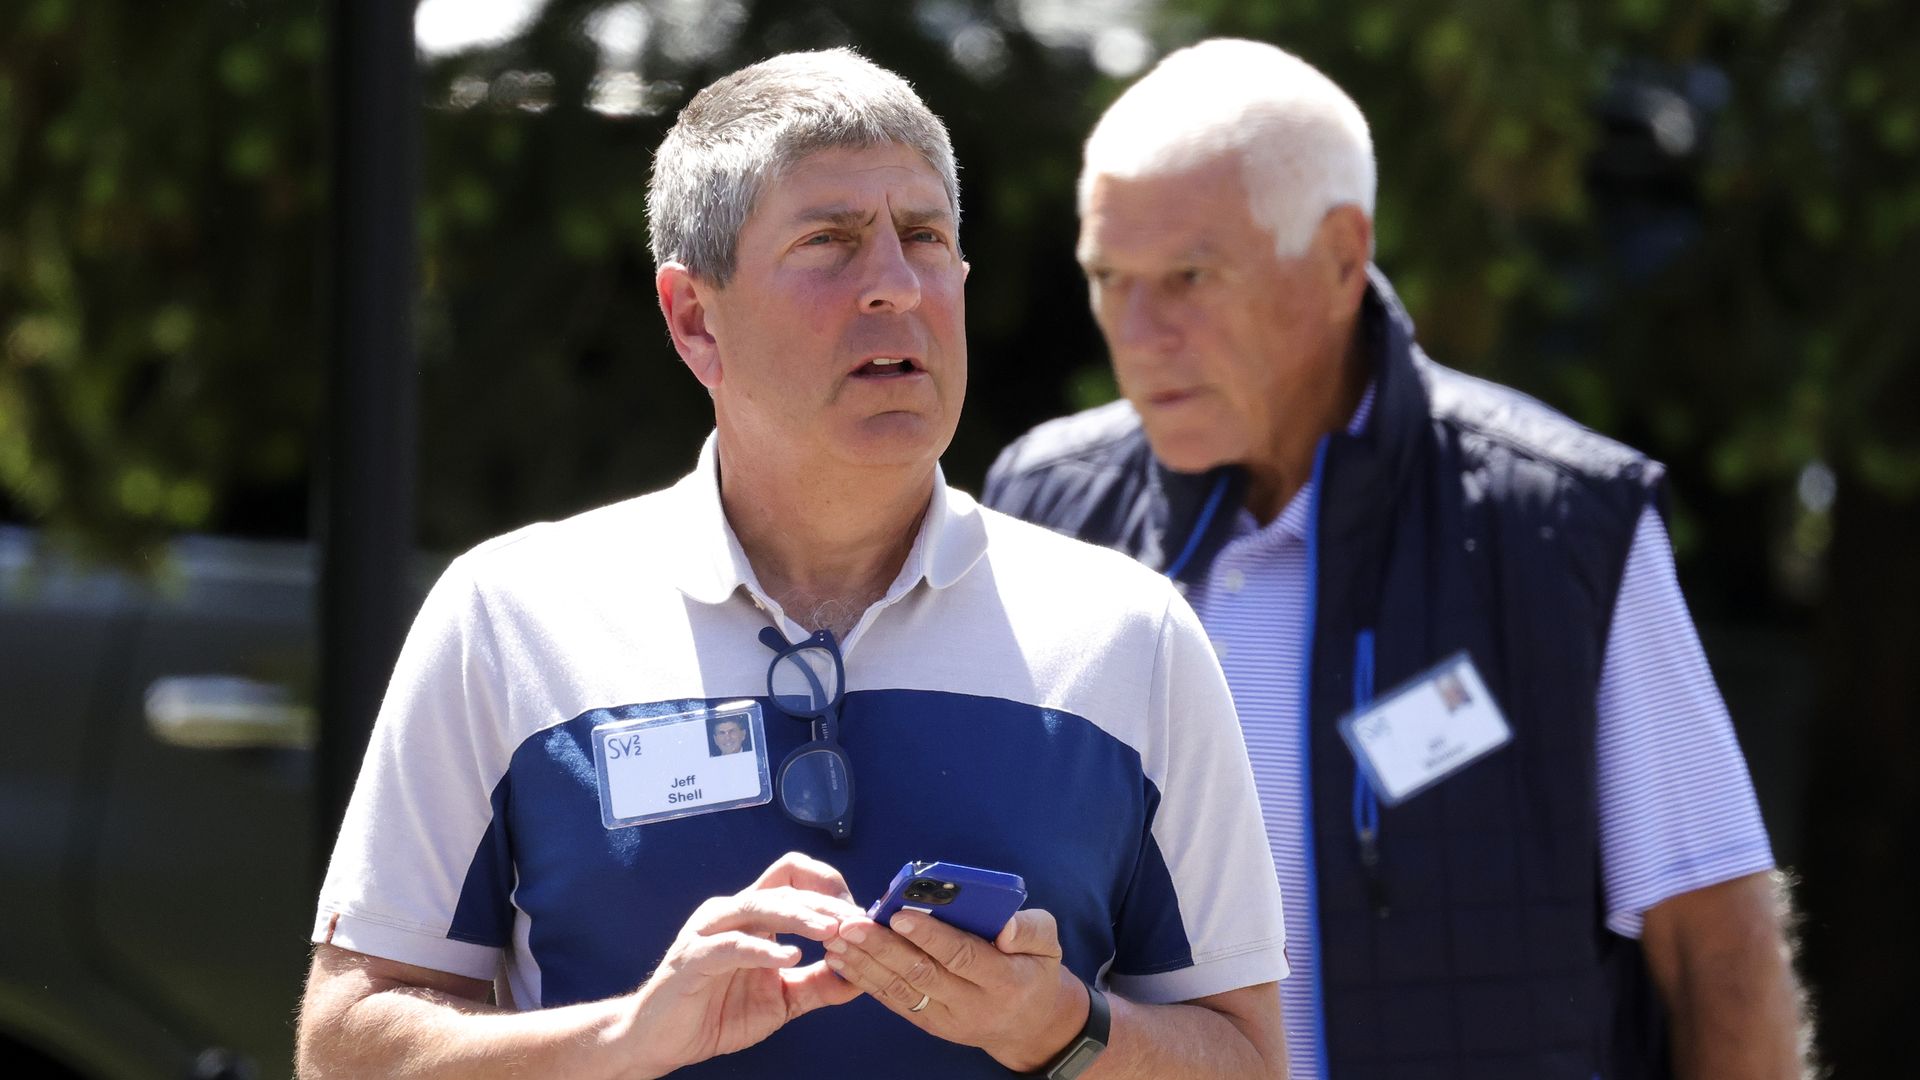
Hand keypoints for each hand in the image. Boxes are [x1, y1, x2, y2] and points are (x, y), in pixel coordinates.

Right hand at [625, 852, 865, 1076]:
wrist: (661, 1040)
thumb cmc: (717, 1013)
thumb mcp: (781, 1000)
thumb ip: (817, 985)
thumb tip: (862, 978)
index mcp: (753, 916)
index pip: (795, 879)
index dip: (830, 890)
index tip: (861, 918)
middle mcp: (731, 912)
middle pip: (784, 884)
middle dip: (825, 901)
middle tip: (857, 923)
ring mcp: (709, 931)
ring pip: (759, 904)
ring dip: (800, 915)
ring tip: (831, 930)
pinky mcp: (693, 958)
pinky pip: (731, 945)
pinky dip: (763, 949)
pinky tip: (790, 958)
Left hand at [825, 906, 1088, 1071]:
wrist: (1031, 1024)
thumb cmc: (1036, 970)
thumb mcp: (1049, 944)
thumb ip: (1030, 928)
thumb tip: (1003, 927)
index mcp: (1004, 981)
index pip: (961, 956)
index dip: (929, 936)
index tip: (899, 914)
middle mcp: (972, 1005)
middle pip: (922, 974)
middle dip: (883, 948)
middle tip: (852, 923)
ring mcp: (948, 1019)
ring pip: (901, 990)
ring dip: (865, 964)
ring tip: (838, 939)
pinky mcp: (930, 1024)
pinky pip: (894, 1002)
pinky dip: (865, 981)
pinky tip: (843, 960)